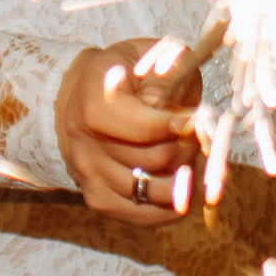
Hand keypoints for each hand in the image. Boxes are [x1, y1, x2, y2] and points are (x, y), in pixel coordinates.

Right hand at [54, 29, 207, 227]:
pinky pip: (146, 216)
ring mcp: (89, 176)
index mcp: (92, 103)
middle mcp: (84, 144)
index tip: (195, 116)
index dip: (178, 124)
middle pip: (155, 160)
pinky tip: (182, 182)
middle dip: (187, 147)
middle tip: (196, 132)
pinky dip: (173, 205)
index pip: (143, 128)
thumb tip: (175, 116)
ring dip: (184, 176)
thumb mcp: (145, 58)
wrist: (79, 97)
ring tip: (189, 155)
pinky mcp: (99, 200)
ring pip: (155, 191)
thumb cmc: (122, 76)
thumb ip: (165, 79)